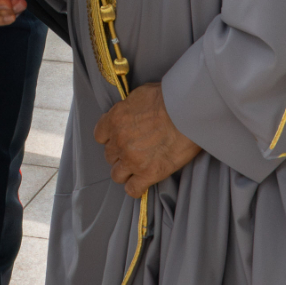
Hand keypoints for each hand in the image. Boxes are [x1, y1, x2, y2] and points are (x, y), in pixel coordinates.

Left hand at [92, 82, 202, 197]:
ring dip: (125, 172)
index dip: (110, 138)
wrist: (185, 112)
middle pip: (110, 155)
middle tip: (134, 151)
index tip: (119, 138)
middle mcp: (119, 141)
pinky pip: (133, 189)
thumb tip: (130, 113)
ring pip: (117, 175)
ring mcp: (132, 159)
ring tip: (137, 168)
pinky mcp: (148, 174)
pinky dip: (136, 188)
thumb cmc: (168, 98)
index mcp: (115, 120)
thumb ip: (129, 108)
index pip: (100, 136)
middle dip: (120, 154)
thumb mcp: (140, 95)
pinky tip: (143, 182)